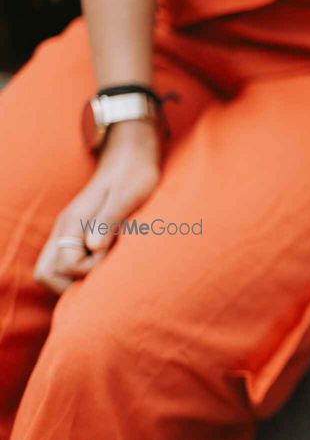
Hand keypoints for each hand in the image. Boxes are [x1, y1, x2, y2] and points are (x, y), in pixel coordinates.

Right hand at [34, 121, 159, 292]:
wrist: (131, 155)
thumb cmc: (134, 174)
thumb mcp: (127, 196)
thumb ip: (109, 220)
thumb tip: (93, 246)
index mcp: (74, 221)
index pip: (63, 265)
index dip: (88, 270)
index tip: (111, 256)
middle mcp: (64, 229)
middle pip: (46, 274)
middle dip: (72, 283)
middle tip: (103, 274)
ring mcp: (68, 231)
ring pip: (53, 270)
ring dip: (75, 279)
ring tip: (105, 270)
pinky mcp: (78, 233)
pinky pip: (66, 261)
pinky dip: (80, 271)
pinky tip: (104, 264)